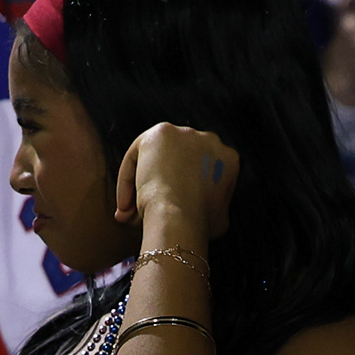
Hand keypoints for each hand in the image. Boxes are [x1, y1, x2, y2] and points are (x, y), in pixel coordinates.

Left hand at [113, 123, 239, 239]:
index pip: (200, 170)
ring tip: (133, 211)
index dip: (182, 191)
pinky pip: (138, 154)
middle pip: (179, 160)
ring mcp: (187, 133)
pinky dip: (128, 178)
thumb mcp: (220, 216)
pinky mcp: (161, 132)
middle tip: (149, 208)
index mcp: (228, 159)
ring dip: (143, 182)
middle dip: (163, 182)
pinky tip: (126, 203)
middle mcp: (211, 140)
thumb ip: (213, 202)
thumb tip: (205, 210)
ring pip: (157, 158)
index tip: (169, 209)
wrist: (180, 214)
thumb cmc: (199, 222)